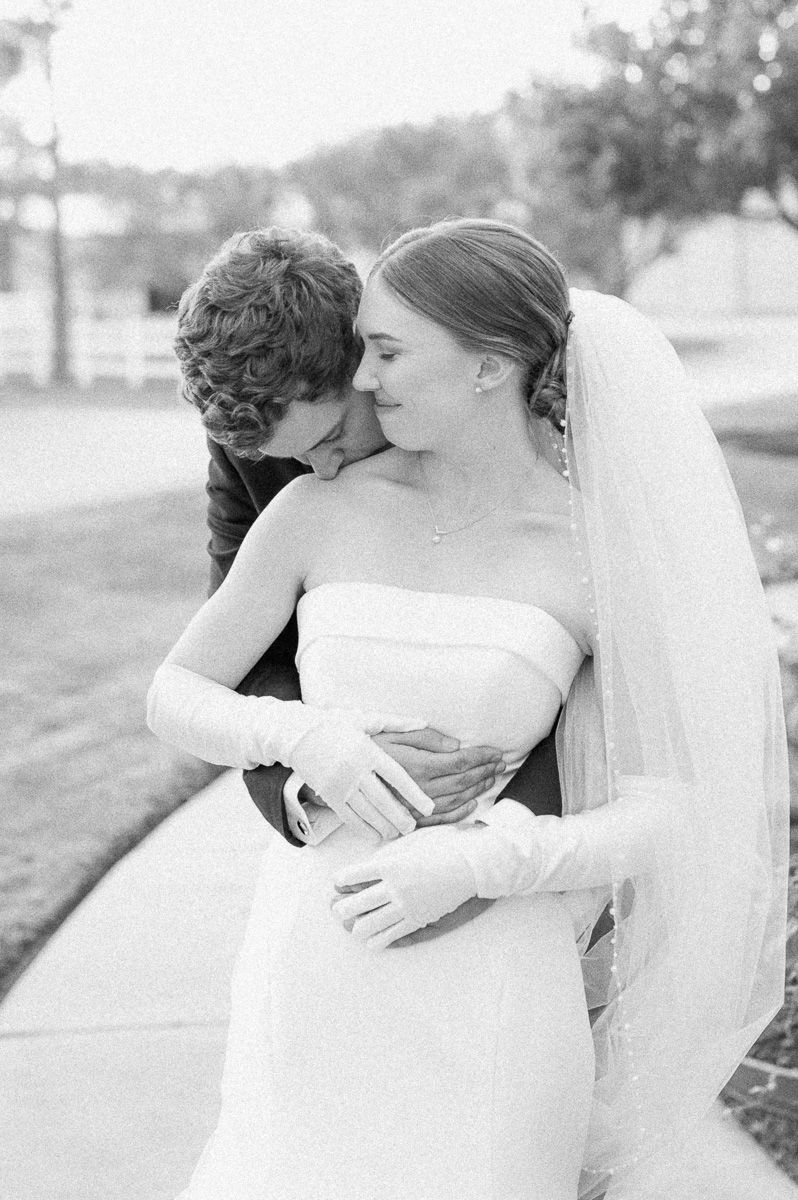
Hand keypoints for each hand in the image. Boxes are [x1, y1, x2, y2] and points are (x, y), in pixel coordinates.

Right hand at [287, 710, 435, 841]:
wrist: (297, 733)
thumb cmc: (334, 724)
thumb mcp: (365, 719)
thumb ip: (396, 723)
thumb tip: (423, 723)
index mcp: (368, 751)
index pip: (396, 776)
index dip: (414, 794)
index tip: (428, 807)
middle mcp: (355, 770)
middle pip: (383, 800)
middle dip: (400, 817)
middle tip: (413, 827)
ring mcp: (340, 785)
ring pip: (366, 812)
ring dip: (383, 826)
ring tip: (397, 833)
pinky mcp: (329, 795)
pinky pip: (348, 817)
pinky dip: (363, 829)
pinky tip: (375, 836)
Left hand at [330, 826, 480, 949]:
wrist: (470, 866)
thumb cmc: (442, 848)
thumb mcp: (410, 843)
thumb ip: (388, 855)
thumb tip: (369, 865)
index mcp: (391, 864)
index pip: (354, 874)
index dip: (341, 879)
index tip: (338, 881)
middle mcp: (395, 887)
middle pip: (357, 903)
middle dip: (342, 909)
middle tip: (338, 910)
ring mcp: (406, 906)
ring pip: (371, 923)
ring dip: (358, 927)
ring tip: (354, 928)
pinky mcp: (418, 919)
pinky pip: (392, 934)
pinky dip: (378, 941)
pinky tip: (371, 942)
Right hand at [372, 729, 504, 825]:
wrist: (332, 766)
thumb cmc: (364, 743)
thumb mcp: (393, 731)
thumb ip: (426, 738)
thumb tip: (455, 746)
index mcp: (417, 765)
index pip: (460, 761)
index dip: (482, 756)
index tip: (495, 752)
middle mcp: (417, 789)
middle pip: (462, 782)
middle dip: (484, 771)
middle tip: (499, 763)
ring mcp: (411, 807)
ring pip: (454, 801)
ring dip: (477, 790)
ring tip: (489, 778)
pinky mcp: (404, 818)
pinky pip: (439, 821)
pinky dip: (459, 813)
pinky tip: (470, 805)